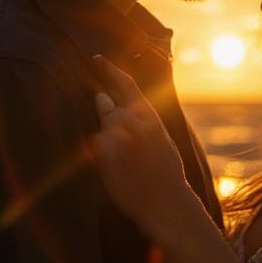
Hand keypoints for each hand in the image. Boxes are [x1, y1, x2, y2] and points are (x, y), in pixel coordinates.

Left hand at [88, 55, 196, 238]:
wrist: (164, 203)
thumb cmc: (166, 172)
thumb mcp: (161, 137)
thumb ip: (140, 119)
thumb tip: (118, 104)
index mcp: (148, 115)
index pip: (124, 83)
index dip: (108, 69)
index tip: (97, 59)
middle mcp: (128, 120)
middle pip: (104, 101)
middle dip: (103, 105)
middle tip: (107, 112)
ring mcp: (112, 136)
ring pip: (100, 127)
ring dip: (108, 136)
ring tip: (126, 156)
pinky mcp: (100, 154)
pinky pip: (95, 147)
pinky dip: (103, 154)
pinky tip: (119, 168)